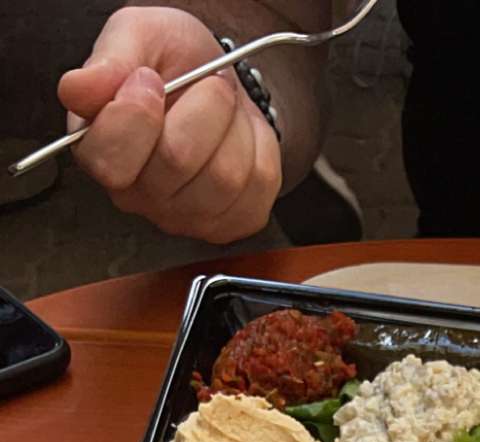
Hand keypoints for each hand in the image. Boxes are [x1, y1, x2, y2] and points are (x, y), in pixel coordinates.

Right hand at [59, 6, 281, 243]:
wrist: (216, 80)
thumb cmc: (171, 61)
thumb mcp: (137, 37)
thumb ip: (109, 62)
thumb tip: (77, 90)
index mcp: (99, 151)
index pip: (110, 161)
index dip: (137, 113)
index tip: (150, 78)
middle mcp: (138, 195)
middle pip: (177, 161)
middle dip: (201, 104)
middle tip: (201, 82)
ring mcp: (185, 217)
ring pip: (224, 176)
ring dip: (232, 124)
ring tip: (220, 106)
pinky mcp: (231, 222)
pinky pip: (257, 185)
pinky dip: (258, 147)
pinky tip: (236, 136)